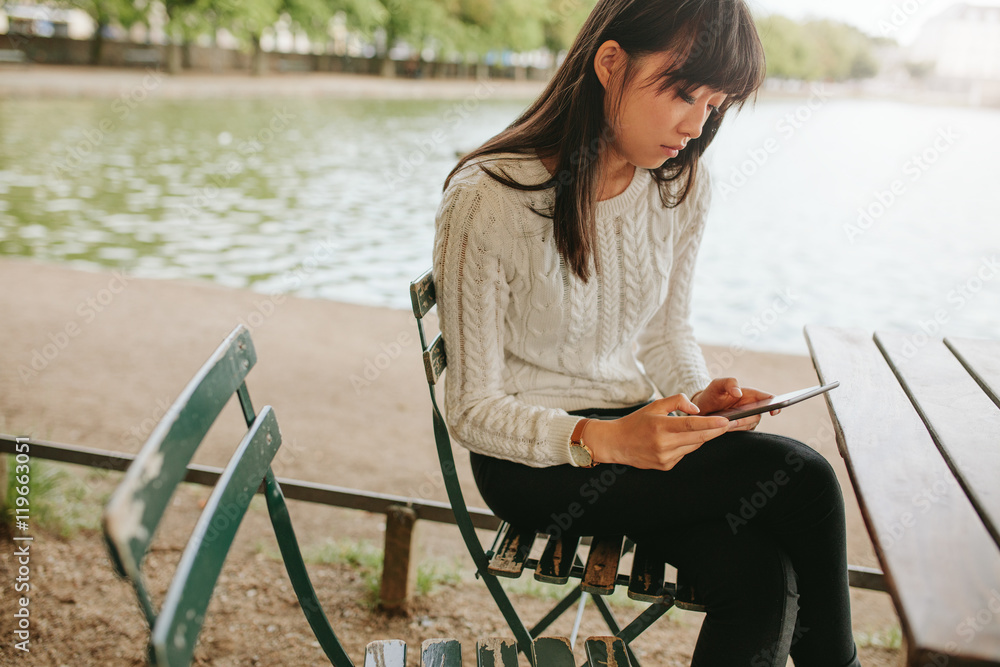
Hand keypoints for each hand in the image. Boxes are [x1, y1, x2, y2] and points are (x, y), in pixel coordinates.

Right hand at [584, 394, 730, 470]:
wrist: (616, 443)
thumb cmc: (636, 422)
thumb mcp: (655, 405)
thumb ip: (677, 402)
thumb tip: (697, 410)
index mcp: (660, 427)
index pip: (692, 425)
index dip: (711, 423)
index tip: (726, 420)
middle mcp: (664, 445)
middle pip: (698, 438)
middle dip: (716, 431)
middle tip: (729, 423)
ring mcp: (665, 458)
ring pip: (693, 446)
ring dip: (702, 437)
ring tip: (709, 428)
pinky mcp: (666, 466)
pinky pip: (684, 454)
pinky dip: (688, 445)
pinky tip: (683, 439)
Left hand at [691, 377, 776, 432]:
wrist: (701, 408)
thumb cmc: (712, 394)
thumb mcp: (717, 384)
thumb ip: (729, 382)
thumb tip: (739, 393)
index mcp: (750, 394)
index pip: (768, 398)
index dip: (776, 404)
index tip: (774, 411)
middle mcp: (751, 407)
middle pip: (758, 415)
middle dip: (747, 418)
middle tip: (734, 420)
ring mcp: (747, 419)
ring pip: (750, 425)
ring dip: (740, 425)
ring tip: (727, 423)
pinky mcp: (740, 429)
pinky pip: (742, 432)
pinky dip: (735, 431)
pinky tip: (725, 428)